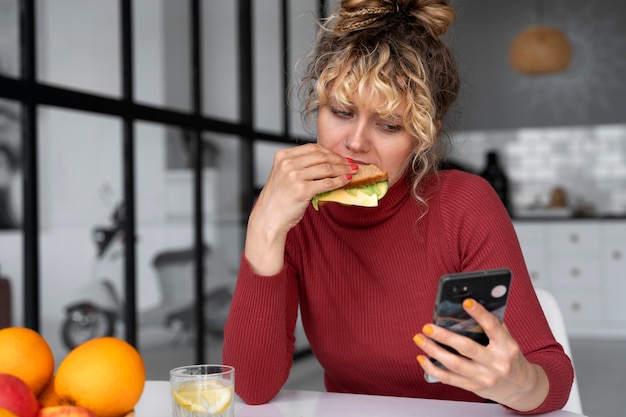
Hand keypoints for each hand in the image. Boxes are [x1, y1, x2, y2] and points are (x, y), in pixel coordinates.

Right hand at [245, 143, 356, 275]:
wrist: (268, 218)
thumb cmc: (278, 199)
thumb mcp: (284, 175)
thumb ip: (300, 165)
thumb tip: (327, 162)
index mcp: (283, 156)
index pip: (312, 148)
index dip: (330, 152)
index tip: (340, 157)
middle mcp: (287, 164)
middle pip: (321, 156)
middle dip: (339, 160)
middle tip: (351, 164)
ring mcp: (294, 176)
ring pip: (326, 168)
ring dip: (343, 169)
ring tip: (352, 171)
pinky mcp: (302, 190)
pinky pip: (327, 182)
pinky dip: (340, 181)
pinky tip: (346, 181)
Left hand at [413, 299, 548, 411]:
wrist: (520, 388)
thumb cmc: (509, 357)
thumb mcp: (507, 340)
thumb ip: (492, 325)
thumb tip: (469, 305)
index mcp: (507, 347)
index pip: (493, 327)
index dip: (480, 314)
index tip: (466, 302)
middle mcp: (497, 363)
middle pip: (467, 348)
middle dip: (444, 336)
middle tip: (427, 327)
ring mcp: (485, 378)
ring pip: (454, 364)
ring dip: (433, 350)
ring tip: (419, 339)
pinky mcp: (474, 387)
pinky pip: (449, 378)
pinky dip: (432, 368)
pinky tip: (422, 358)